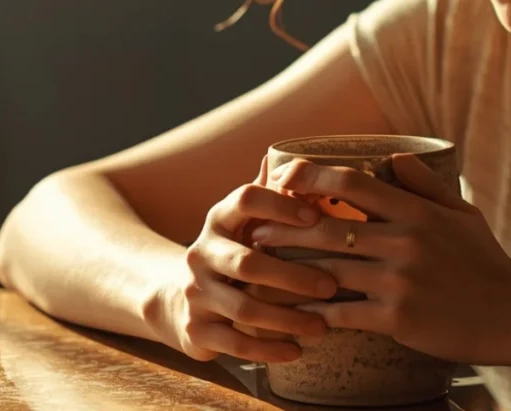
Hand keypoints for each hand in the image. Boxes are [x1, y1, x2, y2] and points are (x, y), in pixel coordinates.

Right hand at [164, 156, 338, 362]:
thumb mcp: (245, 222)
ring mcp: (195, 292)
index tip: (315, 217)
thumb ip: (271, 196)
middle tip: (333, 285)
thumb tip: (302, 160)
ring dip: (287, 318)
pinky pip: (234, 343)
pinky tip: (297, 350)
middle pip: (248, 263)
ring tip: (323, 326)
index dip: (278, 206)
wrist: (177, 298)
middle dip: (293, 276)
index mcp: (219, 219)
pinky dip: (268, 349)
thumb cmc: (232, 252)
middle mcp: (201, 252)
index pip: (244, 200)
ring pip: (244, 308)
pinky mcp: (195, 330)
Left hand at [251, 154, 510, 363]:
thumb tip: (393, 156)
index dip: (313, 177)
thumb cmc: (487, 262)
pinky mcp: (397, 318)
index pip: (353, 182)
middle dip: (286, 227)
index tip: (285, 179)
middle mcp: (403, 241)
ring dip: (290, 270)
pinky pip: (343, 314)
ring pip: (328, 270)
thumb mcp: (461, 214)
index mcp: (416, 212)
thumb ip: (424, 186)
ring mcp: (399, 280)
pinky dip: (315, 313)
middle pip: (328, 227)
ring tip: (262, 270)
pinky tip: (294, 313)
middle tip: (256, 229)